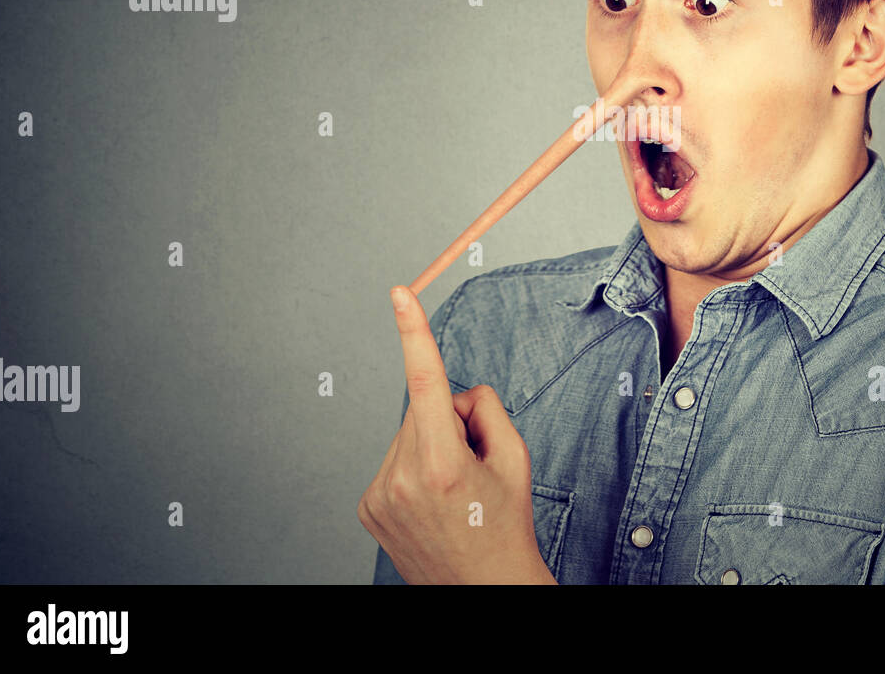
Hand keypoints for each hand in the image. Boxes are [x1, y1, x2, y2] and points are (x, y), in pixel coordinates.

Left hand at [358, 286, 556, 583]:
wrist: (485, 590)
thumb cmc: (507, 525)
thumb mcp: (516, 458)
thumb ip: (486, 407)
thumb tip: (452, 393)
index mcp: (442, 464)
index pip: (427, 381)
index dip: (413, 332)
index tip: (398, 294)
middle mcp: (401, 478)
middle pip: (424, 409)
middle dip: (450, 421)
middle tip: (474, 465)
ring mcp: (379, 496)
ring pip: (407, 434)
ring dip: (431, 446)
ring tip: (454, 490)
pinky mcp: (367, 507)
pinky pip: (394, 460)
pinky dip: (414, 467)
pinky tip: (433, 499)